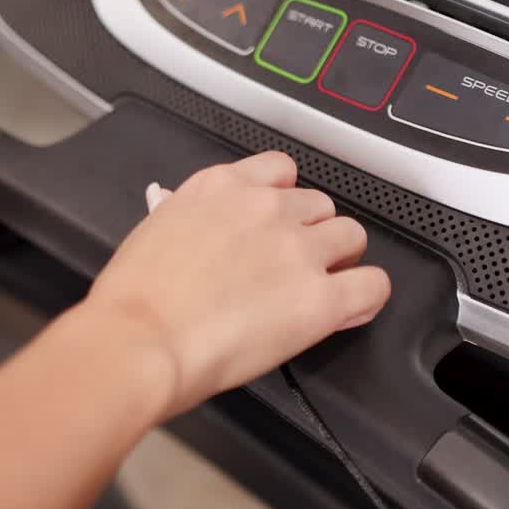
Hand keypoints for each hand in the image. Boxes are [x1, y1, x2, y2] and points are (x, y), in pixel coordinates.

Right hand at [84, 151, 390, 416]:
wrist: (140, 338)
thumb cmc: (135, 299)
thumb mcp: (155, 231)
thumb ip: (188, 217)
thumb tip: (194, 222)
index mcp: (222, 186)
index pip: (280, 170)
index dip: (284, 200)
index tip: (278, 222)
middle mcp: (266, 208)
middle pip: (320, 205)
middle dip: (311, 233)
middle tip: (292, 266)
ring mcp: (298, 250)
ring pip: (351, 236)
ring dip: (339, 260)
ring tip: (318, 288)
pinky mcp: (319, 298)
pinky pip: (373, 285)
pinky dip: (366, 296)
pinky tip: (349, 310)